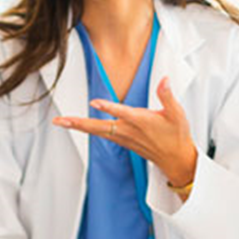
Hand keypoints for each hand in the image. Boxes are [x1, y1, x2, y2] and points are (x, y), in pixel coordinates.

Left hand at [53, 76, 198, 188]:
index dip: (109, 107)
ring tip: (61, 121)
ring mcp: (123, 138)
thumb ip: (167, 96)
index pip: (122, 113)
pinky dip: (87, 130)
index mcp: (141, 122)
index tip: (95, 102)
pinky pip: (100, 135)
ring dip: (78, 126)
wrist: (175, 159)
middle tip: (61, 120)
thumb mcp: (177, 113)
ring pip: (96, 131)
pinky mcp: (122, 141)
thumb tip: (164, 80)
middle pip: (99, 127)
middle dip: (79, 123)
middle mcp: (128, 131)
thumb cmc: (176, 135)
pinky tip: (78, 126)